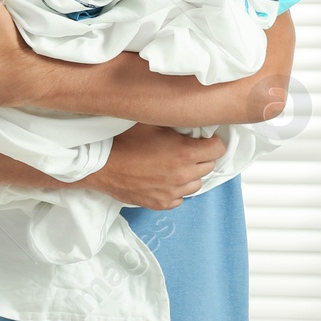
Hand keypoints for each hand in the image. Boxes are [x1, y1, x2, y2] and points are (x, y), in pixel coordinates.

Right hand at [78, 124, 226, 209]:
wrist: (101, 165)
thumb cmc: (125, 140)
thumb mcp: (153, 121)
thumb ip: (178, 122)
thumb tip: (192, 117)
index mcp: (185, 153)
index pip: (218, 149)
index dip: (212, 142)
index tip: (204, 139)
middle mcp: (183, 175)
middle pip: (209, 166)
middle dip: (201, 156)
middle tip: (186, 149)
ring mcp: (173, 192)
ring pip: (196, 184)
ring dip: (190, 174)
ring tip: (174, 164)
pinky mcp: (161, 203)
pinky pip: (179, 198)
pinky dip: (176, 189)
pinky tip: (164, 179)